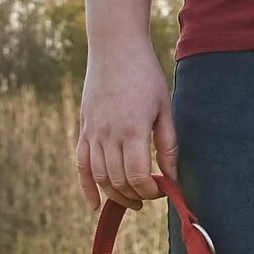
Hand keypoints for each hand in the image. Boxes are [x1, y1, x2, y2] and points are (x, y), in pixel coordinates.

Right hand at [77, 44, 176, 208]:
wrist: (115, 48)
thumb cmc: (146, 75)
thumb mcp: (164, 107)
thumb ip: (168, 144)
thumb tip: (172, 177)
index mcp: (133, 130)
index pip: (138, 177)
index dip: (150, 191)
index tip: (161, 191)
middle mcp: (109, 134)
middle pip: (118, 181)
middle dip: (135, 196)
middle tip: (150, 195)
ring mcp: (93, 132)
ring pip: (100, 177)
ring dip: (115, 195)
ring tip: (132, 200)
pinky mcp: (84, 128)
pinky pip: (81, 164)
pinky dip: (87, 187)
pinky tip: (95, 204)